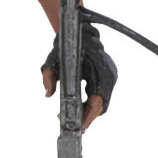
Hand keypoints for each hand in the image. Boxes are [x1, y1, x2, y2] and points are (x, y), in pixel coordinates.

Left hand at [41, 9, 117, 131]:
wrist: (77, 30)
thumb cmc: (64, 46)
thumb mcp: (52, 61)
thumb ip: (48, 77)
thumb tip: (47, 95)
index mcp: (97, 70)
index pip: (97, 101)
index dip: (89, 116)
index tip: (80, 127)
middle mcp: (108, 74)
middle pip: (101, 106)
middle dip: (88, 118)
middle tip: (74, 127)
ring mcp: (109, 76)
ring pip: (102, 103)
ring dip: (90, 112)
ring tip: (75, 120)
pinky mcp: (107, 77)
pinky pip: (101, 96)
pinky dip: (91, 105)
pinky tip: (79, 110)